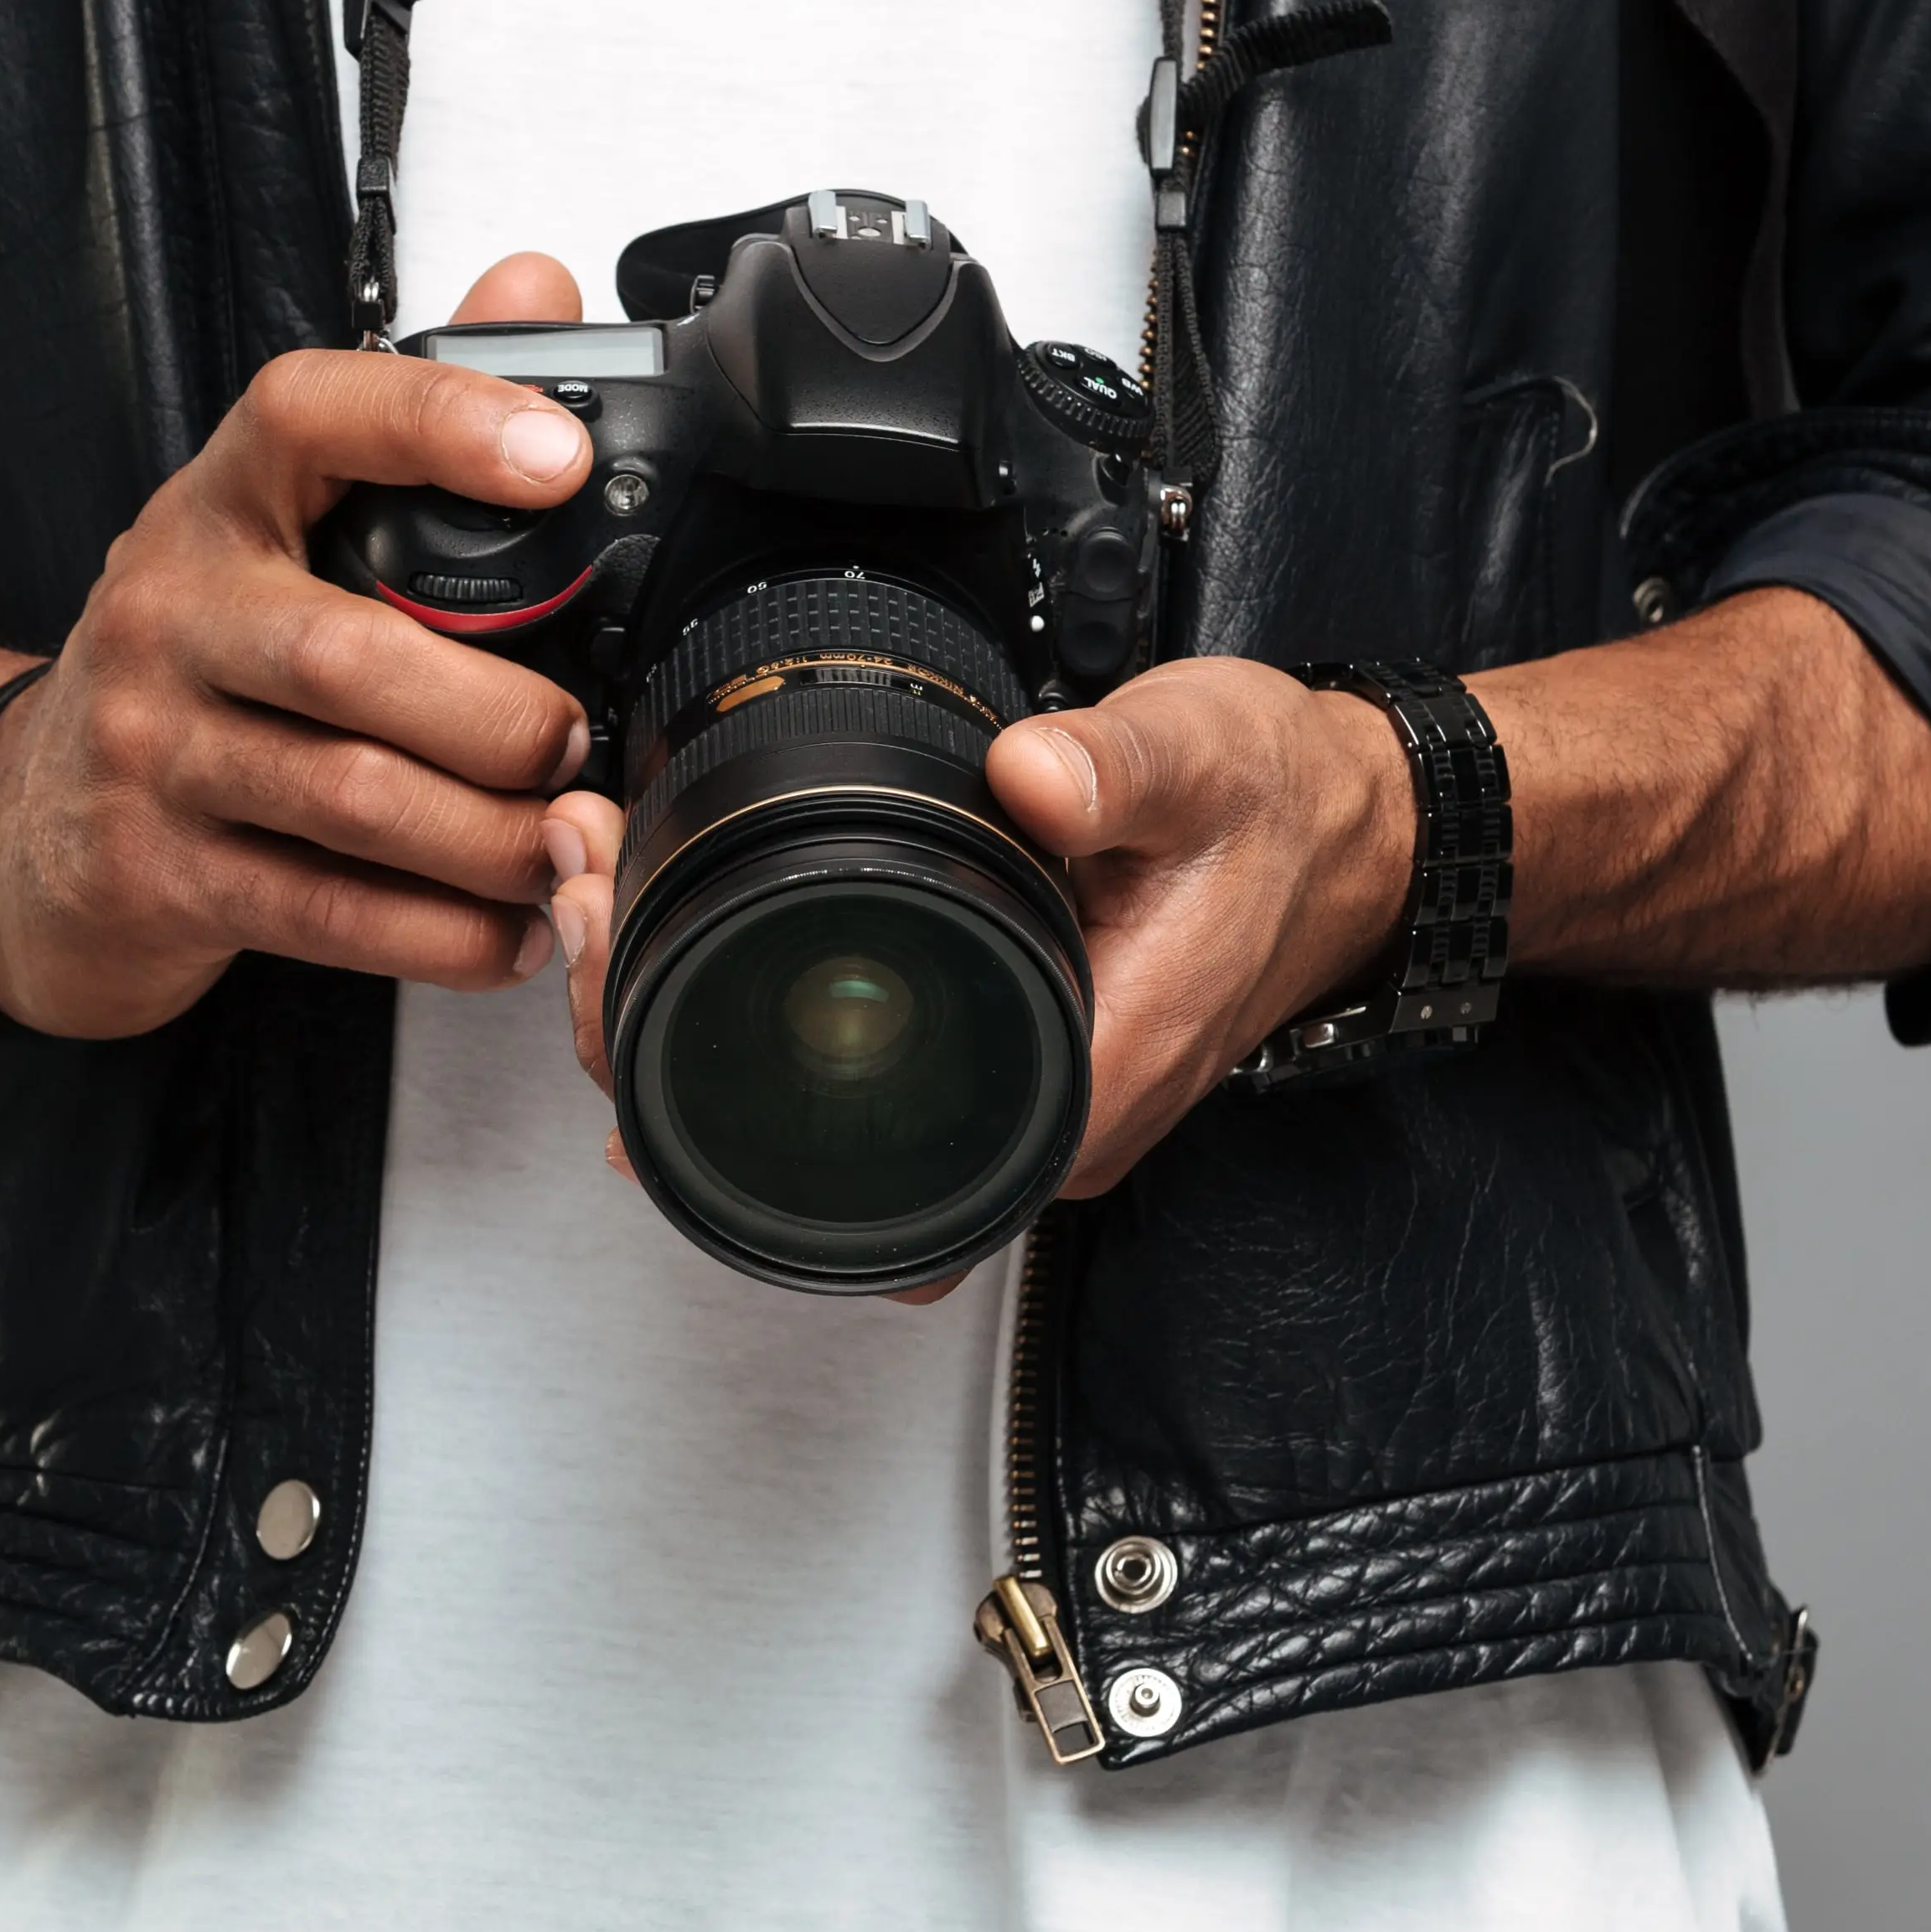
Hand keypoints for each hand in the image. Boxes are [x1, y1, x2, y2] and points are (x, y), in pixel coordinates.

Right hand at [0, 270, 600, 1036]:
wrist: (20, 831)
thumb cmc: (189, 671)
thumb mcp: (274, 534)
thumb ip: (409, 419)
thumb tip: (533, 284)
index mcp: (218, 506)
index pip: (308, 415)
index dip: (437, 423)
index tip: (556, 454)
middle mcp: (169, 613)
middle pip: (350, 657)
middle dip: (496, 717)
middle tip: (575, 745)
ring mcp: (151, 749)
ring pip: (349, 796)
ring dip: (486, 839)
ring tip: (564, 848)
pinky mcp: (157, 874)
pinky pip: (322, 910)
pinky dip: (439, 934)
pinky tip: (506, 934)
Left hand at [540, 654, 1413, 1271]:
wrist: (1353, 833)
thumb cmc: (1283, 817)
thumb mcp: (1204, 759)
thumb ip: (1118, 772)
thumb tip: (1032, 778)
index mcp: (1070, 1092)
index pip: (839, 1172)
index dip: (694, 1085)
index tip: (612, 965)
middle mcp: (1027, 1133)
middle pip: (782, 1160)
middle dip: (645, 1035)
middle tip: (578, 898)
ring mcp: (1002, 1108)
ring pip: (793, 1127)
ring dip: (673, 1017)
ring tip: (591, 897)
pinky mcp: (984, 1061)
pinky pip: (827, 1083)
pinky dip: (730, 1008)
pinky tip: (663, 931)